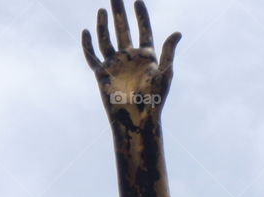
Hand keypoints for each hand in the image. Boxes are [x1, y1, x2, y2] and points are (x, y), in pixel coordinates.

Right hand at [81, 0, 180, 123]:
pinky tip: (86, 31)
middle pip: (123, 29)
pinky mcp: (102, 73)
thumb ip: (168, 52)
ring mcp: (115, 64)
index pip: (144, 29)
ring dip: (103, 25)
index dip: (141, 15)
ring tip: (103, 9)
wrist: (137, 118)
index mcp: (146, 56)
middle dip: (119, 12)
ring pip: (106, 39)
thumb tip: (177, 33)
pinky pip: (92, 56)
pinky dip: (87, 44)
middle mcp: (130, 57)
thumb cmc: (155, 99)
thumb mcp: (165, 73)